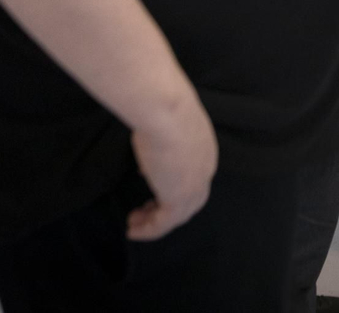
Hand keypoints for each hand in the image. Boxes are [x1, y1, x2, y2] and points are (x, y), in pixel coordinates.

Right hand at [126, 97, 218, 240]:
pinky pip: (164, 224)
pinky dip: (149, 230)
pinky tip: (133, 230)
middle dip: (167, 208)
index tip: (148, 181)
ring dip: (156, 222)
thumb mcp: (162, 128)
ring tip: (134, 224)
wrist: (165, 109)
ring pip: (178, 215)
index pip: (191, 174)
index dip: (171, 183)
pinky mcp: (179, 198)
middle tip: (144, 211)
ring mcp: (195, 185)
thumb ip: (160, 146)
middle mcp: (204, 169)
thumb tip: (148, 166)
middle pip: (190, 199)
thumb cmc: (161, 109)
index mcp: (203, 149)